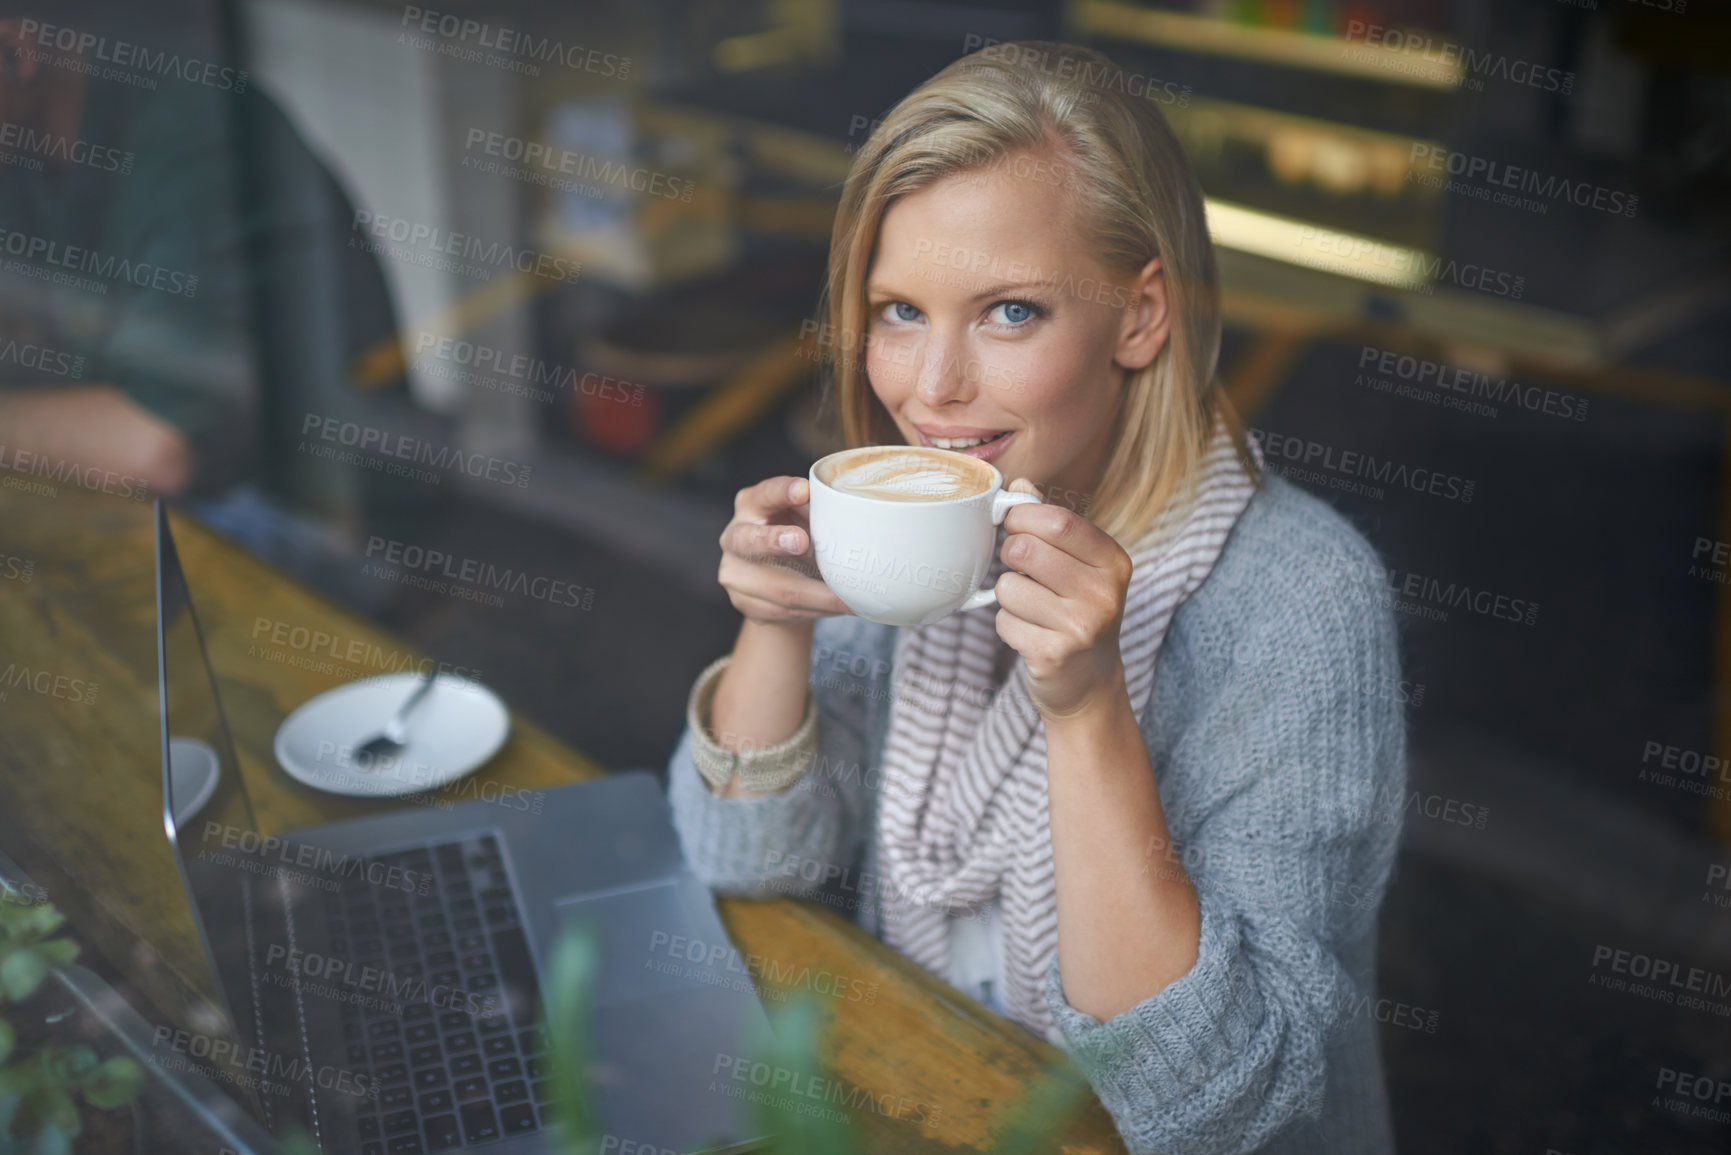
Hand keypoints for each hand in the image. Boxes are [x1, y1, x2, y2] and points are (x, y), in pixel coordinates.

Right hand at [717, 476, 852, 625]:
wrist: (771, 578)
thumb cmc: (794, 533)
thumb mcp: (802, 516)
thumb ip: (815, 511)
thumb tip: (850, 513)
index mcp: (751, 505)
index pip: (764, 494)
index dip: (782, 491)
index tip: (803, 490)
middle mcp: (735, 537)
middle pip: (750, 540)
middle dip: (775, 540)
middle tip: (802, 541)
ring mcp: (735, 573)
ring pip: (778, 587)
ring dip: (818, 595)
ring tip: (849, 598)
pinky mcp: (744, 603)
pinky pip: (785, 611)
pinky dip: (817, 610)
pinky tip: (839, 608)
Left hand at [992, 478, 1134, 719]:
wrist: (1089, 684)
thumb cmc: (1078, 612)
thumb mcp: (1079, 565)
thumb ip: (1051, 523)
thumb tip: (1018, 484)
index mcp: (1114, 562)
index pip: (1057, 521)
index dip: (1022, 516)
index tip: (1013, 523)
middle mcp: (1104, 594)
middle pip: (1025, 551)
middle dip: (1010, 555)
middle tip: (1021, 569)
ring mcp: (1081, 627)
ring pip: (1008, 588)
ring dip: (1008, 596)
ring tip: (1032, 608)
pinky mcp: (1054, 655)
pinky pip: (1004, 622)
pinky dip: (1008, 626)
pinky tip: (1031, 633)